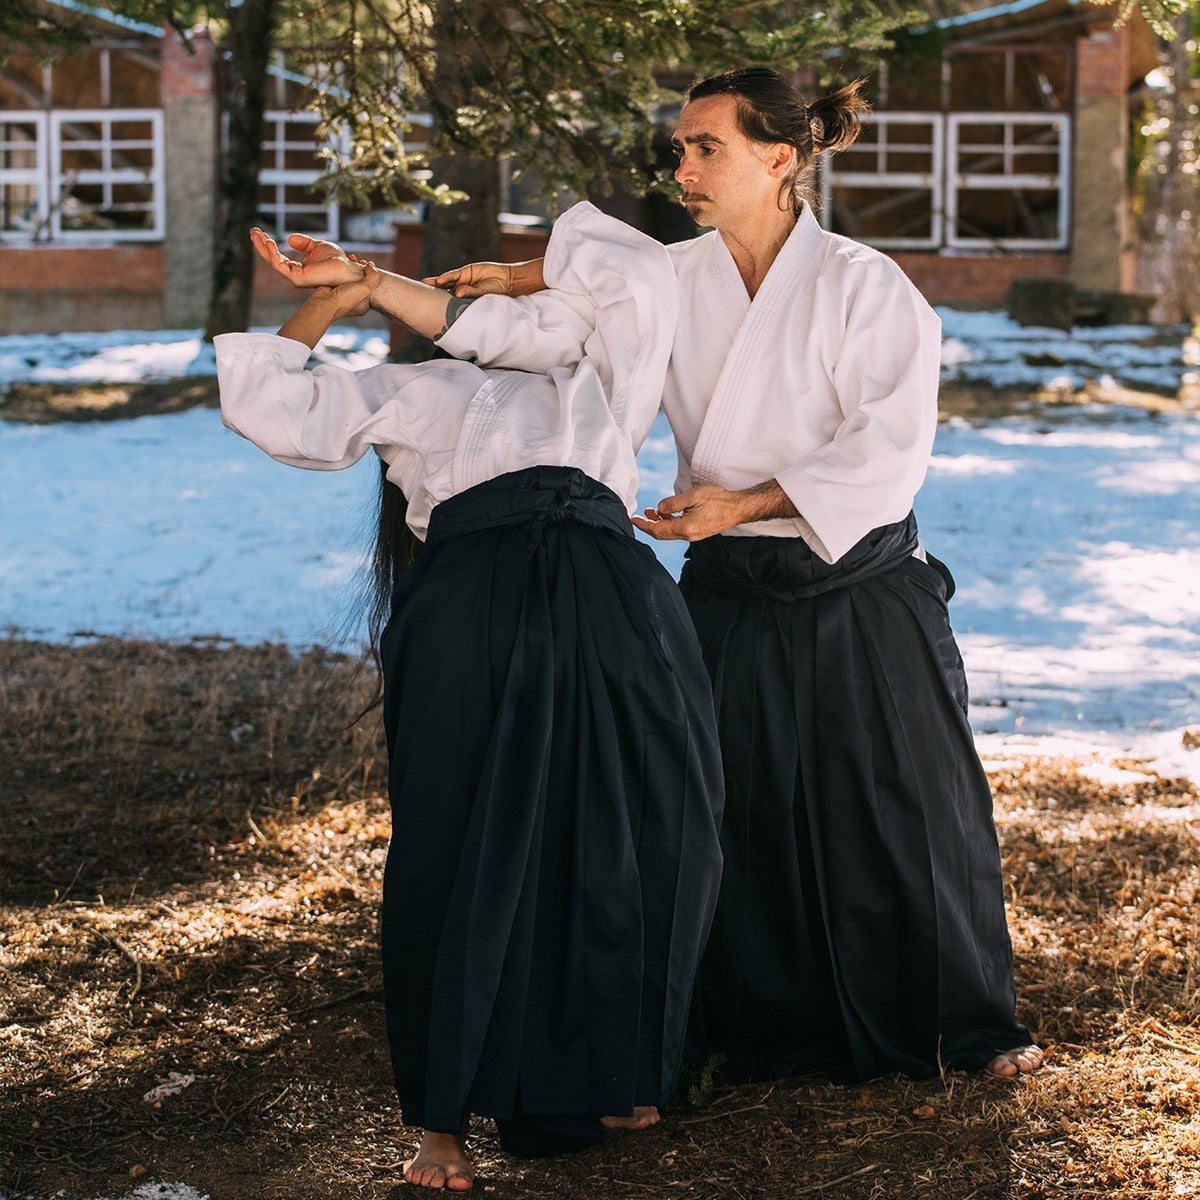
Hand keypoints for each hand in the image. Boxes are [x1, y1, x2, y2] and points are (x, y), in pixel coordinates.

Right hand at [251, 227, 365, 287]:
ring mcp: (296, 278)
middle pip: (272, 260)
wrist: (347, 268)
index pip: (277, 257)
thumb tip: (289, 239)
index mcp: (298, 270)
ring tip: (256, 233)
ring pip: (273, 262)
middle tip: (252, 231)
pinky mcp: (298, 279)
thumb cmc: (337, 260)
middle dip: (261, 245)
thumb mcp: (317, 246)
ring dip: (263, 247)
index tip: (260, 231)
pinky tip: (269, 242)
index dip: (268, 245)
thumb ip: (304, 243)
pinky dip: (273, 253)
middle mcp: (295, 275)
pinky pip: (280, 266)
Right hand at [324, 261, 379, 318]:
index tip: (367, 264)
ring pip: (351, 277)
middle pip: (361, 281)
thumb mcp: (365, 288)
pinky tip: (342, 262)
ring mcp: (343, 294)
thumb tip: (371, 265)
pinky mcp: (333, 288)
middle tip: (360, 261)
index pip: (371, 286)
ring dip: (351, 267)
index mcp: (364, 304)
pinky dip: (342, 269)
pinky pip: (340, 276)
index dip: (371, 273)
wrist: (323, 302)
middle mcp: (354, 300)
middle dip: (361, 269)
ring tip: (351, 258)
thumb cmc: (344, 299)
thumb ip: (373, 276)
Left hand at [422, 261, 517, 297]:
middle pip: (443, 292)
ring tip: (425, 284)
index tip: (427, 310)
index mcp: (463, 301)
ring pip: (446, 282)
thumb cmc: (496, 292)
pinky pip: (454, 274)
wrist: (506, 280)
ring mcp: (462, 280)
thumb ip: (470, 293)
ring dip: (435, 283)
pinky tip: (439, 280)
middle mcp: (461, 290)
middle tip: (419, 296)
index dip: (438, 305)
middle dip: (432, 293)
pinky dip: (447, 277)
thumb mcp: (483, 295)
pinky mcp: (466, 271)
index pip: (448, 303)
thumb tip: (457, 293)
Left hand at [631, 485, 753, 541]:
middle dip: (649, 525)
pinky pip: (678, 530)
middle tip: (640, 515)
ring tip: (651, 511)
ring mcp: (693, 536)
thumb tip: (659, 507)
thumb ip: (674, 502)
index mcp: (685, 528)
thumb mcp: (694, 496)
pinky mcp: (697, 532)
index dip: (644, 525)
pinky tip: (667, 512)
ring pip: (670, 532)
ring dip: (659, 523)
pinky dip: (669, 522)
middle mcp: (688, 536)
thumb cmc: (719, 500)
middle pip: (662, 534)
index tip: (634, 519)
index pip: (658, 529)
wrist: (738, 508)